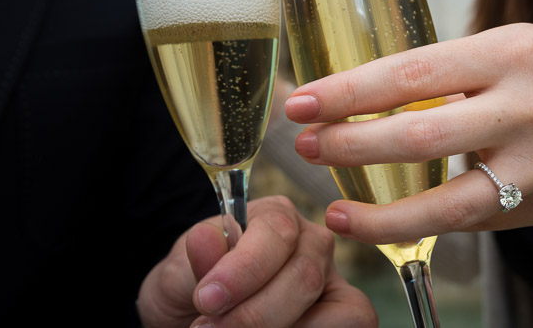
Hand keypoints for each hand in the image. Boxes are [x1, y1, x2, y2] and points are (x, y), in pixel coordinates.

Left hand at [137, 196, 376, 327]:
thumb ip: (192, 259)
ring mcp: (331, 278)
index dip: (244, 269)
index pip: (275, 232)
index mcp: (273, 215)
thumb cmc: (191, 290)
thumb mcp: (177, 275)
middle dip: (255, 314)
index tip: (207, 300)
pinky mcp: (345, 310)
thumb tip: (205, 238)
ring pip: (332, 306)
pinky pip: (354, 320)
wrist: (194, 318)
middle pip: (304, 276)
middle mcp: (310, 241)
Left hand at [284, 24, 532, 244]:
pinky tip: (395, 222)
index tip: (303, 101)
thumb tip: (377, 97)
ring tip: (337, 211)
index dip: (349, 91)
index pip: (412, 71)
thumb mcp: (517, 44)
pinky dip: (429, 224)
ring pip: (449, 201)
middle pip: (420, 134)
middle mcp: (525, 106)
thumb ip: (455, 70)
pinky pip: (478, 221)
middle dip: (350, 144)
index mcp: (510, 51)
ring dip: (383, 213)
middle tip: (305, 146)